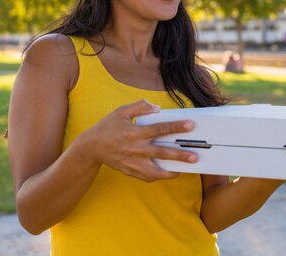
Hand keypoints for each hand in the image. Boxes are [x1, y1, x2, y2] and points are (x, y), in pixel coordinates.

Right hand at [79, 99, 197, 181]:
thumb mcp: (121, 112)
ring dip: (171, 172)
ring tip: (184, 170)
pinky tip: (168, 174)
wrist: (91, 147)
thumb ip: (140, 107)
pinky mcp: (130, 171)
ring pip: (155, 171)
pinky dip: (159, 177)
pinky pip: (147, 177)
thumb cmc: (107, 127)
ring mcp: (132, 162)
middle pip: (161, 153)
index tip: (190, 126)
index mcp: (134, 133)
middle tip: (194, 156)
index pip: (159, 129)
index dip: (175, 127)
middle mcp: (135, 149)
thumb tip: (157, 108)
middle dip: (179, 156)